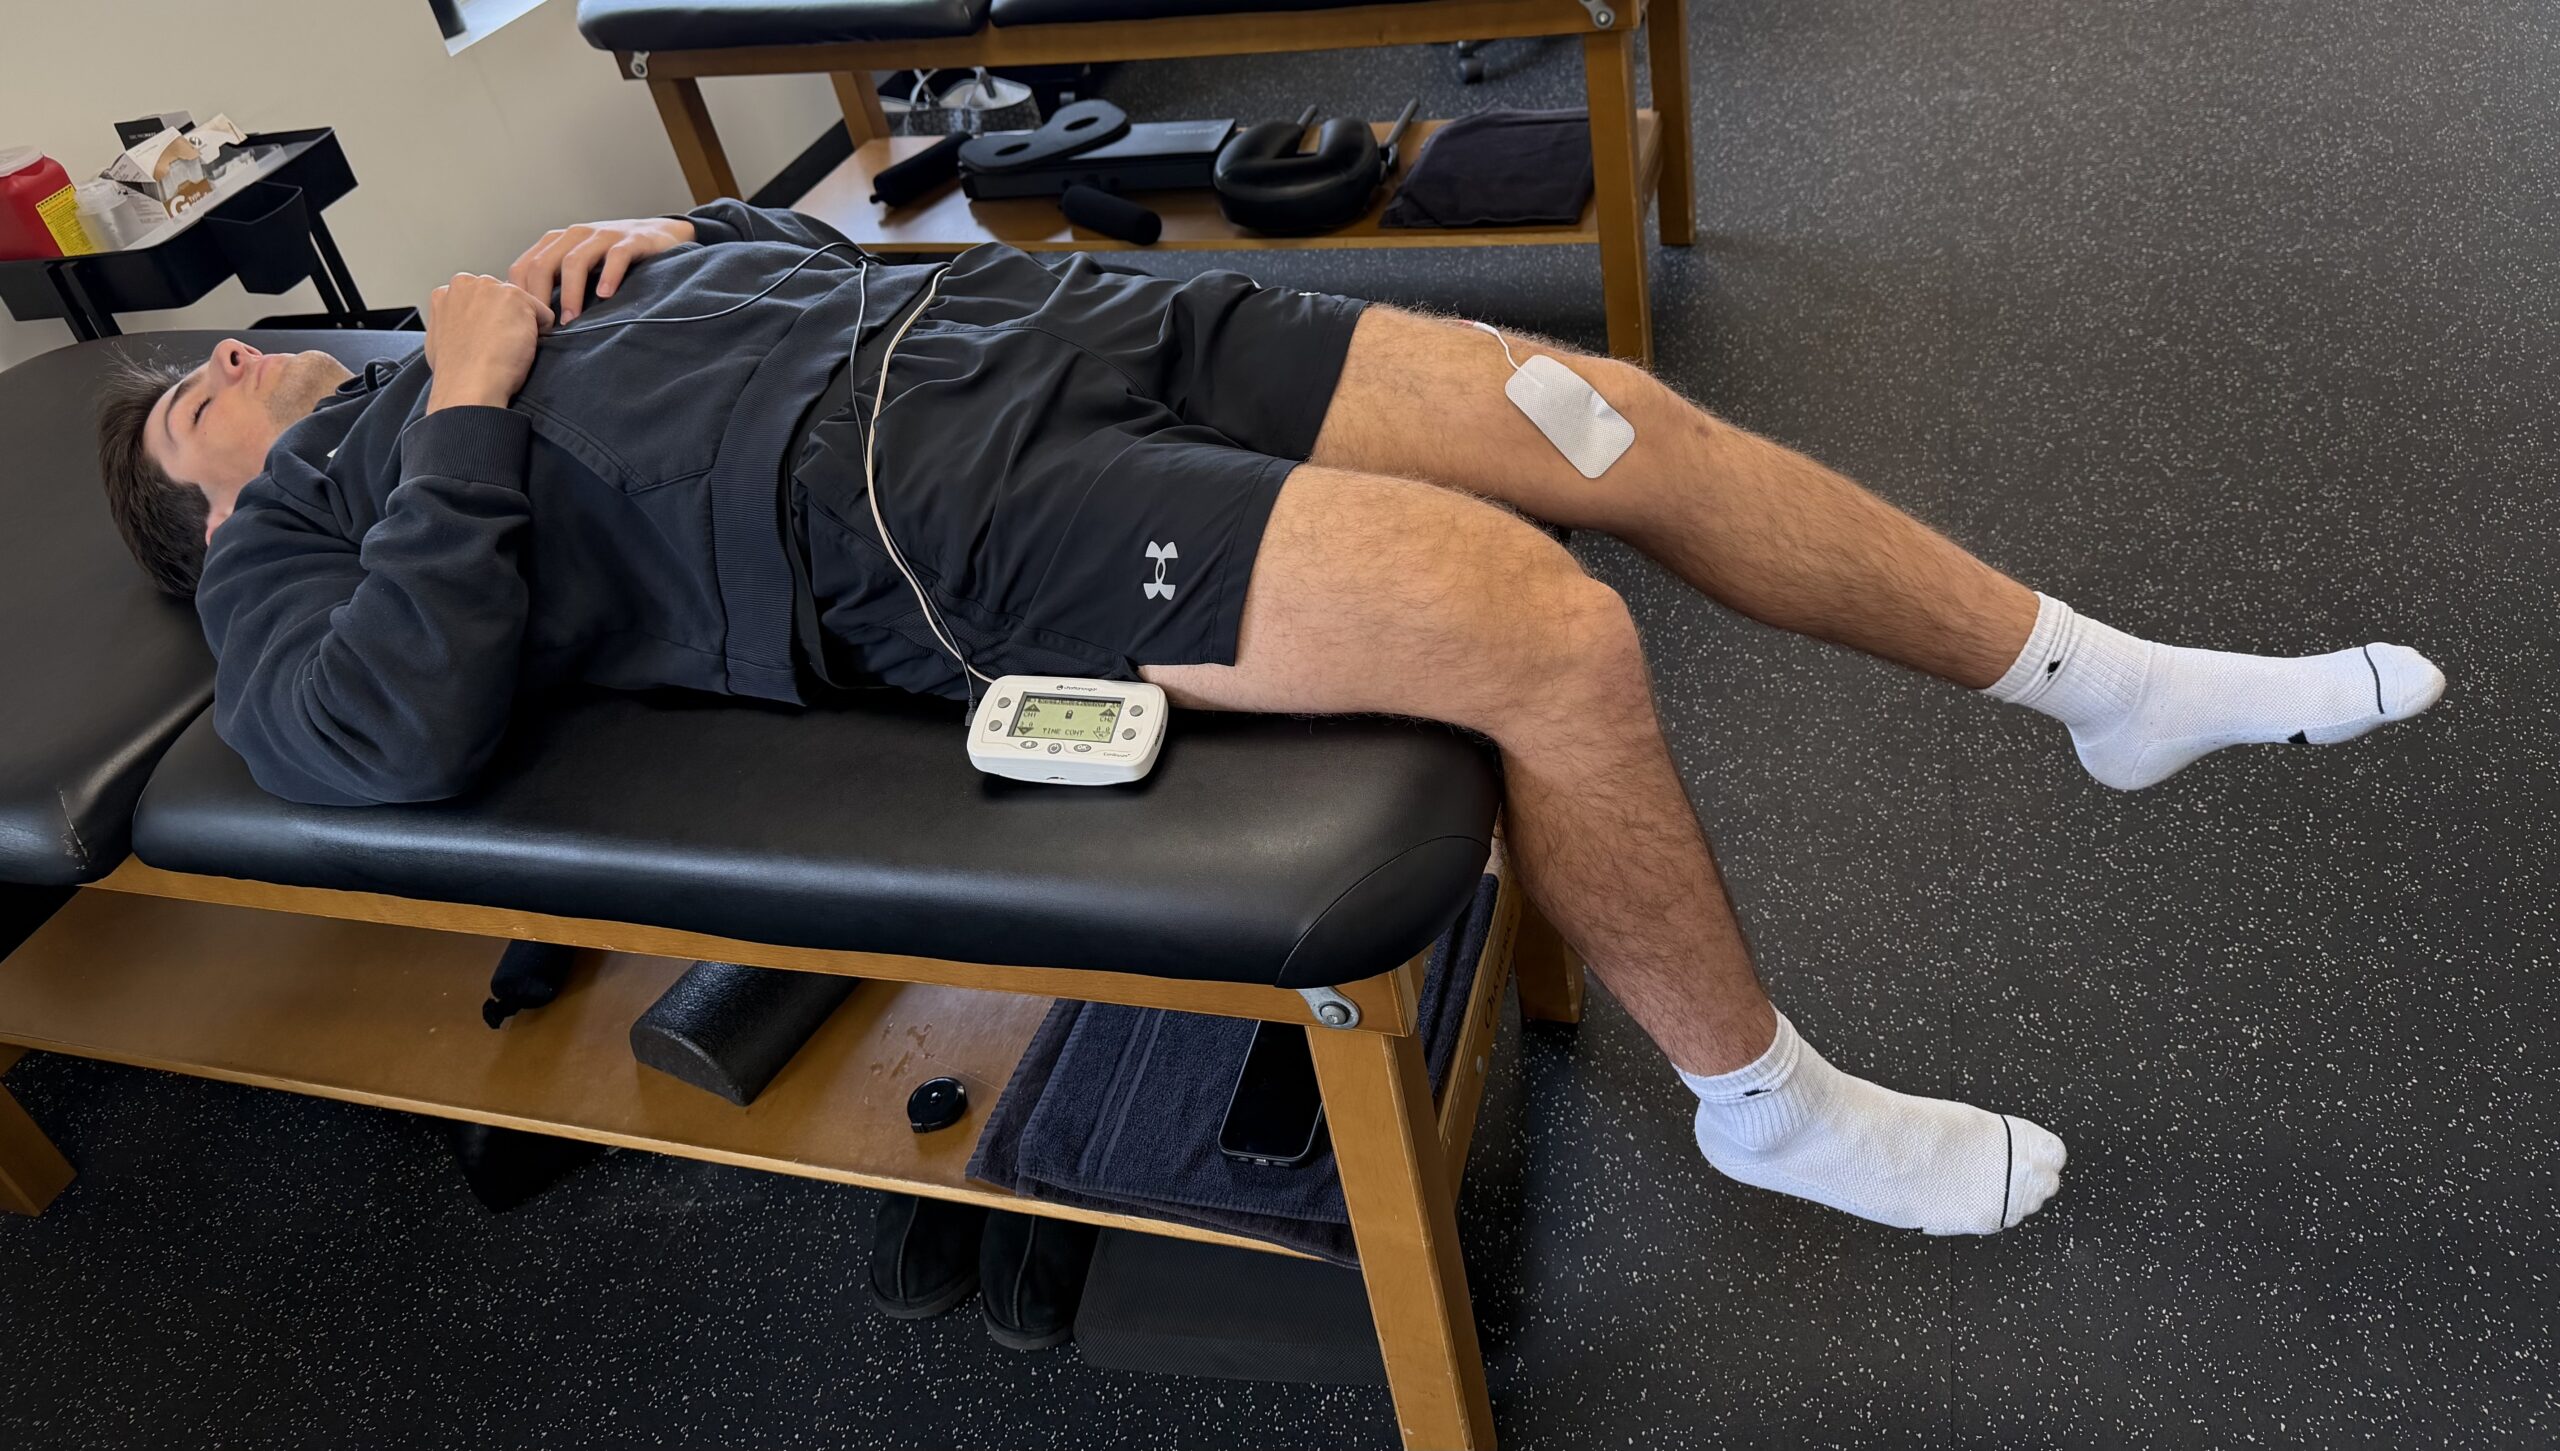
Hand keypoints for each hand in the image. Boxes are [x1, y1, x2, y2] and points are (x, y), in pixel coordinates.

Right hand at [423, 274, 552, 411]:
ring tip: (508, 348)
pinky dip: (541, 332)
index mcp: (445, 293)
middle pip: (500, 298)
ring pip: (521, 304)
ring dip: (521, 324)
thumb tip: (465, 327)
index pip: (479, 300)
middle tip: (497, 345)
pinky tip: (521, 348)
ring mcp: (491, 288)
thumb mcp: (441, 339)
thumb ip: (454, 322)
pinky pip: (544, 314)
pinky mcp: (516, 297)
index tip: (483, 340)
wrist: (469, 385)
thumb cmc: (456, 372)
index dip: (486, 323)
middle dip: (504, 318)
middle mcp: (466, 283)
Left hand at [506, 217, 694, 321]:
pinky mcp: (632, 240)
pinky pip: (616, 256)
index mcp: (557, 242)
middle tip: (544, 329)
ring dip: (570, 293)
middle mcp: (576, 235)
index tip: (525, 325)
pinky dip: (608, 276)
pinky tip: (605, 296)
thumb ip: (557, 282)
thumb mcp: (581, 267)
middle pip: (543, 264)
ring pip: (575, 261)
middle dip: (540, 298)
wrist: (661, 235)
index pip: (524, 267)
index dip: (520, 296)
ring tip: (572, 321)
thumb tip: (531, 318)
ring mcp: (603, 235)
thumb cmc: (615, 259)